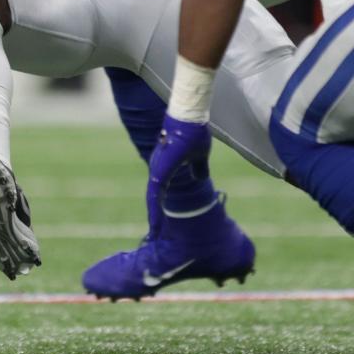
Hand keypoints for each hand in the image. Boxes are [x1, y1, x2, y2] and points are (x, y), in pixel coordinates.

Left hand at [145, 113, 211, 233]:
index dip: (160, 206)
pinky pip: (154, 195)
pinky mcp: (159, 171)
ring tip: (153, 234)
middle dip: (155, 216)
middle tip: (154, 234)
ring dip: (154, 217)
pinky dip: (154, 210)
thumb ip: (199, 167)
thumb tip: (201, 178)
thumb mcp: (200, 155)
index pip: (161, 190)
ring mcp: (157, 169)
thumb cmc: (194, 133)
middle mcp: (159, 169)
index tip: (161, 221)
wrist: (190, 119)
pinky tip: (154, 223)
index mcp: (167, 167)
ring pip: (152, 199)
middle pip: (154, 197)